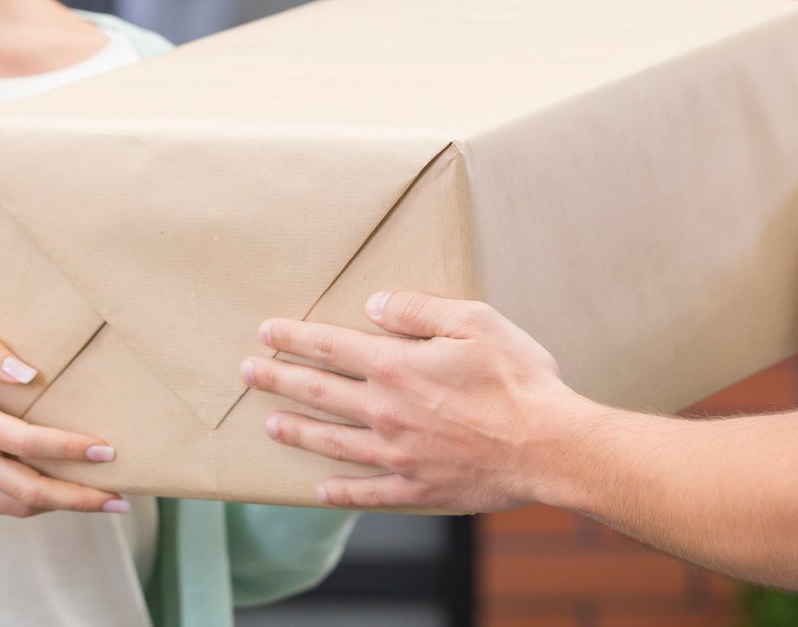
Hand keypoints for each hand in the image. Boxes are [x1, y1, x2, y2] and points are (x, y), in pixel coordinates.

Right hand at [0, 325, 126, 517]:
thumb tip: (29, 374)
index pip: (24, 442)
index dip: (67, 449)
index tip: (106, 450)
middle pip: (28, 489)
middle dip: (78, 497)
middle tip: (121, 498)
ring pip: (19, 506)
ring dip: (64, 506)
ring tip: (106, 500)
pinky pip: (4, 506)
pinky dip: (38, 503)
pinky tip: (67, 493)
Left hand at [241, 292, 587, 511]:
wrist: (549, 446)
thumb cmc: (519, 380)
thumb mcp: (475, 322)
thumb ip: (420, 310)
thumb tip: (376, 305)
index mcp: (397, 367)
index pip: (330, 347)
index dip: (294, 337)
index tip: (267, 332)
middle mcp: (387, 411)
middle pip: (319, 392)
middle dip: (278, 379)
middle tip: (248, 372)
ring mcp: (398, 454)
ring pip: (332, 441)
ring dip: (297, 431)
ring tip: (271, 425)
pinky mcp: (418, 488)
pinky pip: (368, 492)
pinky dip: (341, 493)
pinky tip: (322, 490)